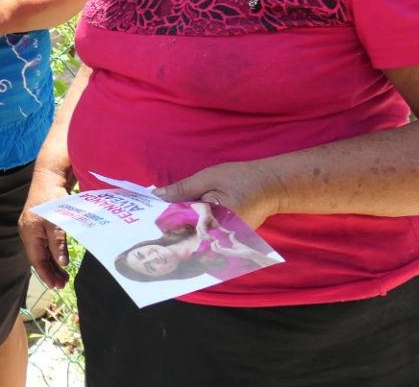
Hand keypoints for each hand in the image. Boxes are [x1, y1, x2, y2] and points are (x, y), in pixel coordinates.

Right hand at [19, 164, 73, 288]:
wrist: (48, 178)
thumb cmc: (52, 199)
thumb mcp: (57, 223)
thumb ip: (57, 244)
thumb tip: (61, 264)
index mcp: (29, 233)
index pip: (37, 260)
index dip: (46, 274)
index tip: (56, 286)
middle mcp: (27, 232)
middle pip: (38, 258)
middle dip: (50, 271)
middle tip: (63, 284)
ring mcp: (31, 228)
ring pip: (40, 252)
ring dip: (51, 264)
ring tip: (63, 275)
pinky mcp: (36, 224)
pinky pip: (42, 244)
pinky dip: (51, 253)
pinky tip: (59, 259)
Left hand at [156, 160, 287, 229]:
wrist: (272, 185)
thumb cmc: (241, 178)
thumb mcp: (208, 178)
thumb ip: (183, 189)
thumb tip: (157, 196)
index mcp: (218, 223)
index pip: (184, 229)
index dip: (165, 224)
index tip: (146, 220)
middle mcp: (223, 237)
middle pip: (189, 236)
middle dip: (171, 228)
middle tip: (149, 222)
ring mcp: (227, 240)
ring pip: (197, 237)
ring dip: (181, 228)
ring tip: (161, 221)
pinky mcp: (228, 238)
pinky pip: (206, 235)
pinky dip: (193, 227)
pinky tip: (181, 220)